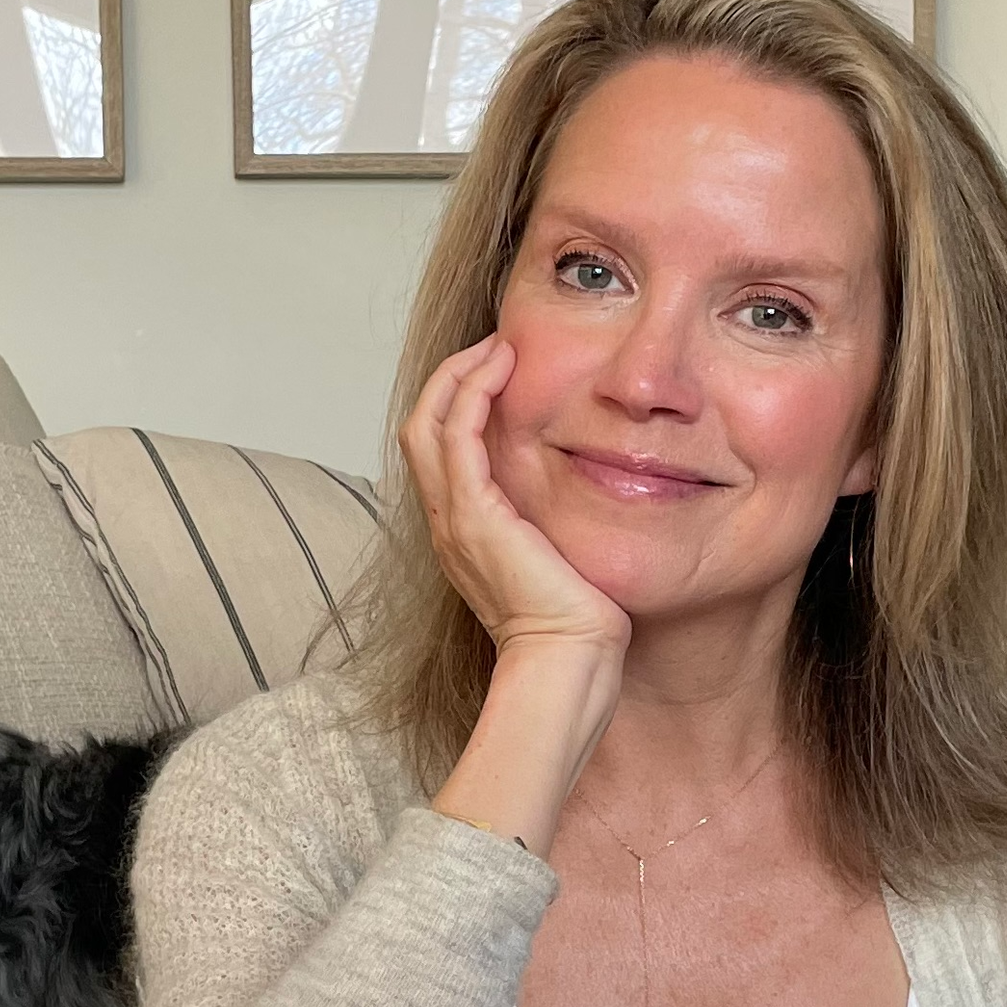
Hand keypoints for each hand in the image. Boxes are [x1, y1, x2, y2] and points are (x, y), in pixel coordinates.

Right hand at [401, 335, 628, 662]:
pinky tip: (502, 368)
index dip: (459, 403)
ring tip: (497, 347)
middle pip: (421, 427)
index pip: (440, 449)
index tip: (500, 373)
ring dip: (459, 375)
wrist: (567, 659)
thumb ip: (554, 522)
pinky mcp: (473, 515)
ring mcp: (454, 518)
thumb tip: (586, 493)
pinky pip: (457, 435)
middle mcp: (447, 522)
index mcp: (464, 531)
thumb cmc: (574, 622)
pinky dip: (472, 392)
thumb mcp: (559, 557)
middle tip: (495, 348)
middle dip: (452, 378)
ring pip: (428, 423)